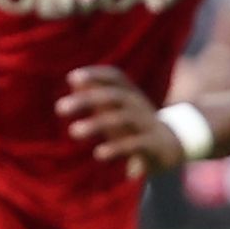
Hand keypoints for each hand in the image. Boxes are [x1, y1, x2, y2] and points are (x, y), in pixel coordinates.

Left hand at [56, 65, 181, 177]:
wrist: (171, 146)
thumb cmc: (133, 125)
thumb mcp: (116, 109)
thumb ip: (96, 94)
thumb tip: (73, 79)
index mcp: (129, 94)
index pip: (114, 77)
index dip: (96, 74)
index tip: (72, 77)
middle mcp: (138, 105)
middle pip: (113, 96)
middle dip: (86, 100)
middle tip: (59, 108)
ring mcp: (147, 124)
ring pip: (122, 119)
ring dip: (96, 124)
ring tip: (73, 131)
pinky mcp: (153, 145)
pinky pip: (135, 144)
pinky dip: (117, 148)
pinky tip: (98, 154)